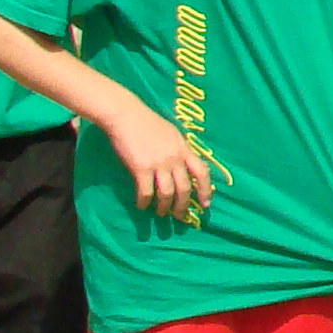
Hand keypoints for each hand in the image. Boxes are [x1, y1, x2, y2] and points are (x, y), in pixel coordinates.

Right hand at [105, 101, 212, 218]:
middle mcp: (175, 158)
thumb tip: (183, 164)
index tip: (206, 204)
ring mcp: (159, 164)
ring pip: (167, 193)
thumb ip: (179, 149)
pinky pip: (146, 192)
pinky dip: (144, 202)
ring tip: (161, 214)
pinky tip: (142, 206)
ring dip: (164, 207)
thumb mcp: (171, 134)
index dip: (206, 190)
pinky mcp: (141, 168)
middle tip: (180, 217)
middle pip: (185, 188)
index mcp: (184, 149)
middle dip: (183, 206)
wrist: (126, 115)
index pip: (202, 172)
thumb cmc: (147, 122)